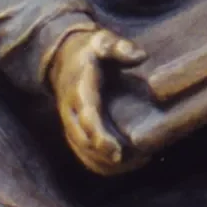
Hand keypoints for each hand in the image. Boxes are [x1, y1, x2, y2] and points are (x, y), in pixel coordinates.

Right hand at [47, 26, 142, 176]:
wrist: (64, 59)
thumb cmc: (91, 51)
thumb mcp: (103, 41)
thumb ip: (120, 47)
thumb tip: (140, 56)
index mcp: (79, 91)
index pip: (87, 119)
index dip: (100, 137)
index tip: (118, 152)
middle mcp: (71, 111)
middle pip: (84, 142)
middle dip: (109, 156)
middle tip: (141, 158)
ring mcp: (70, 123)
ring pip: (83, 153)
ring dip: (109, 164)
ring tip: (141, 161)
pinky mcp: (74, 131)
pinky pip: (84, 155)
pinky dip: (102, 165)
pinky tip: (128, 164)